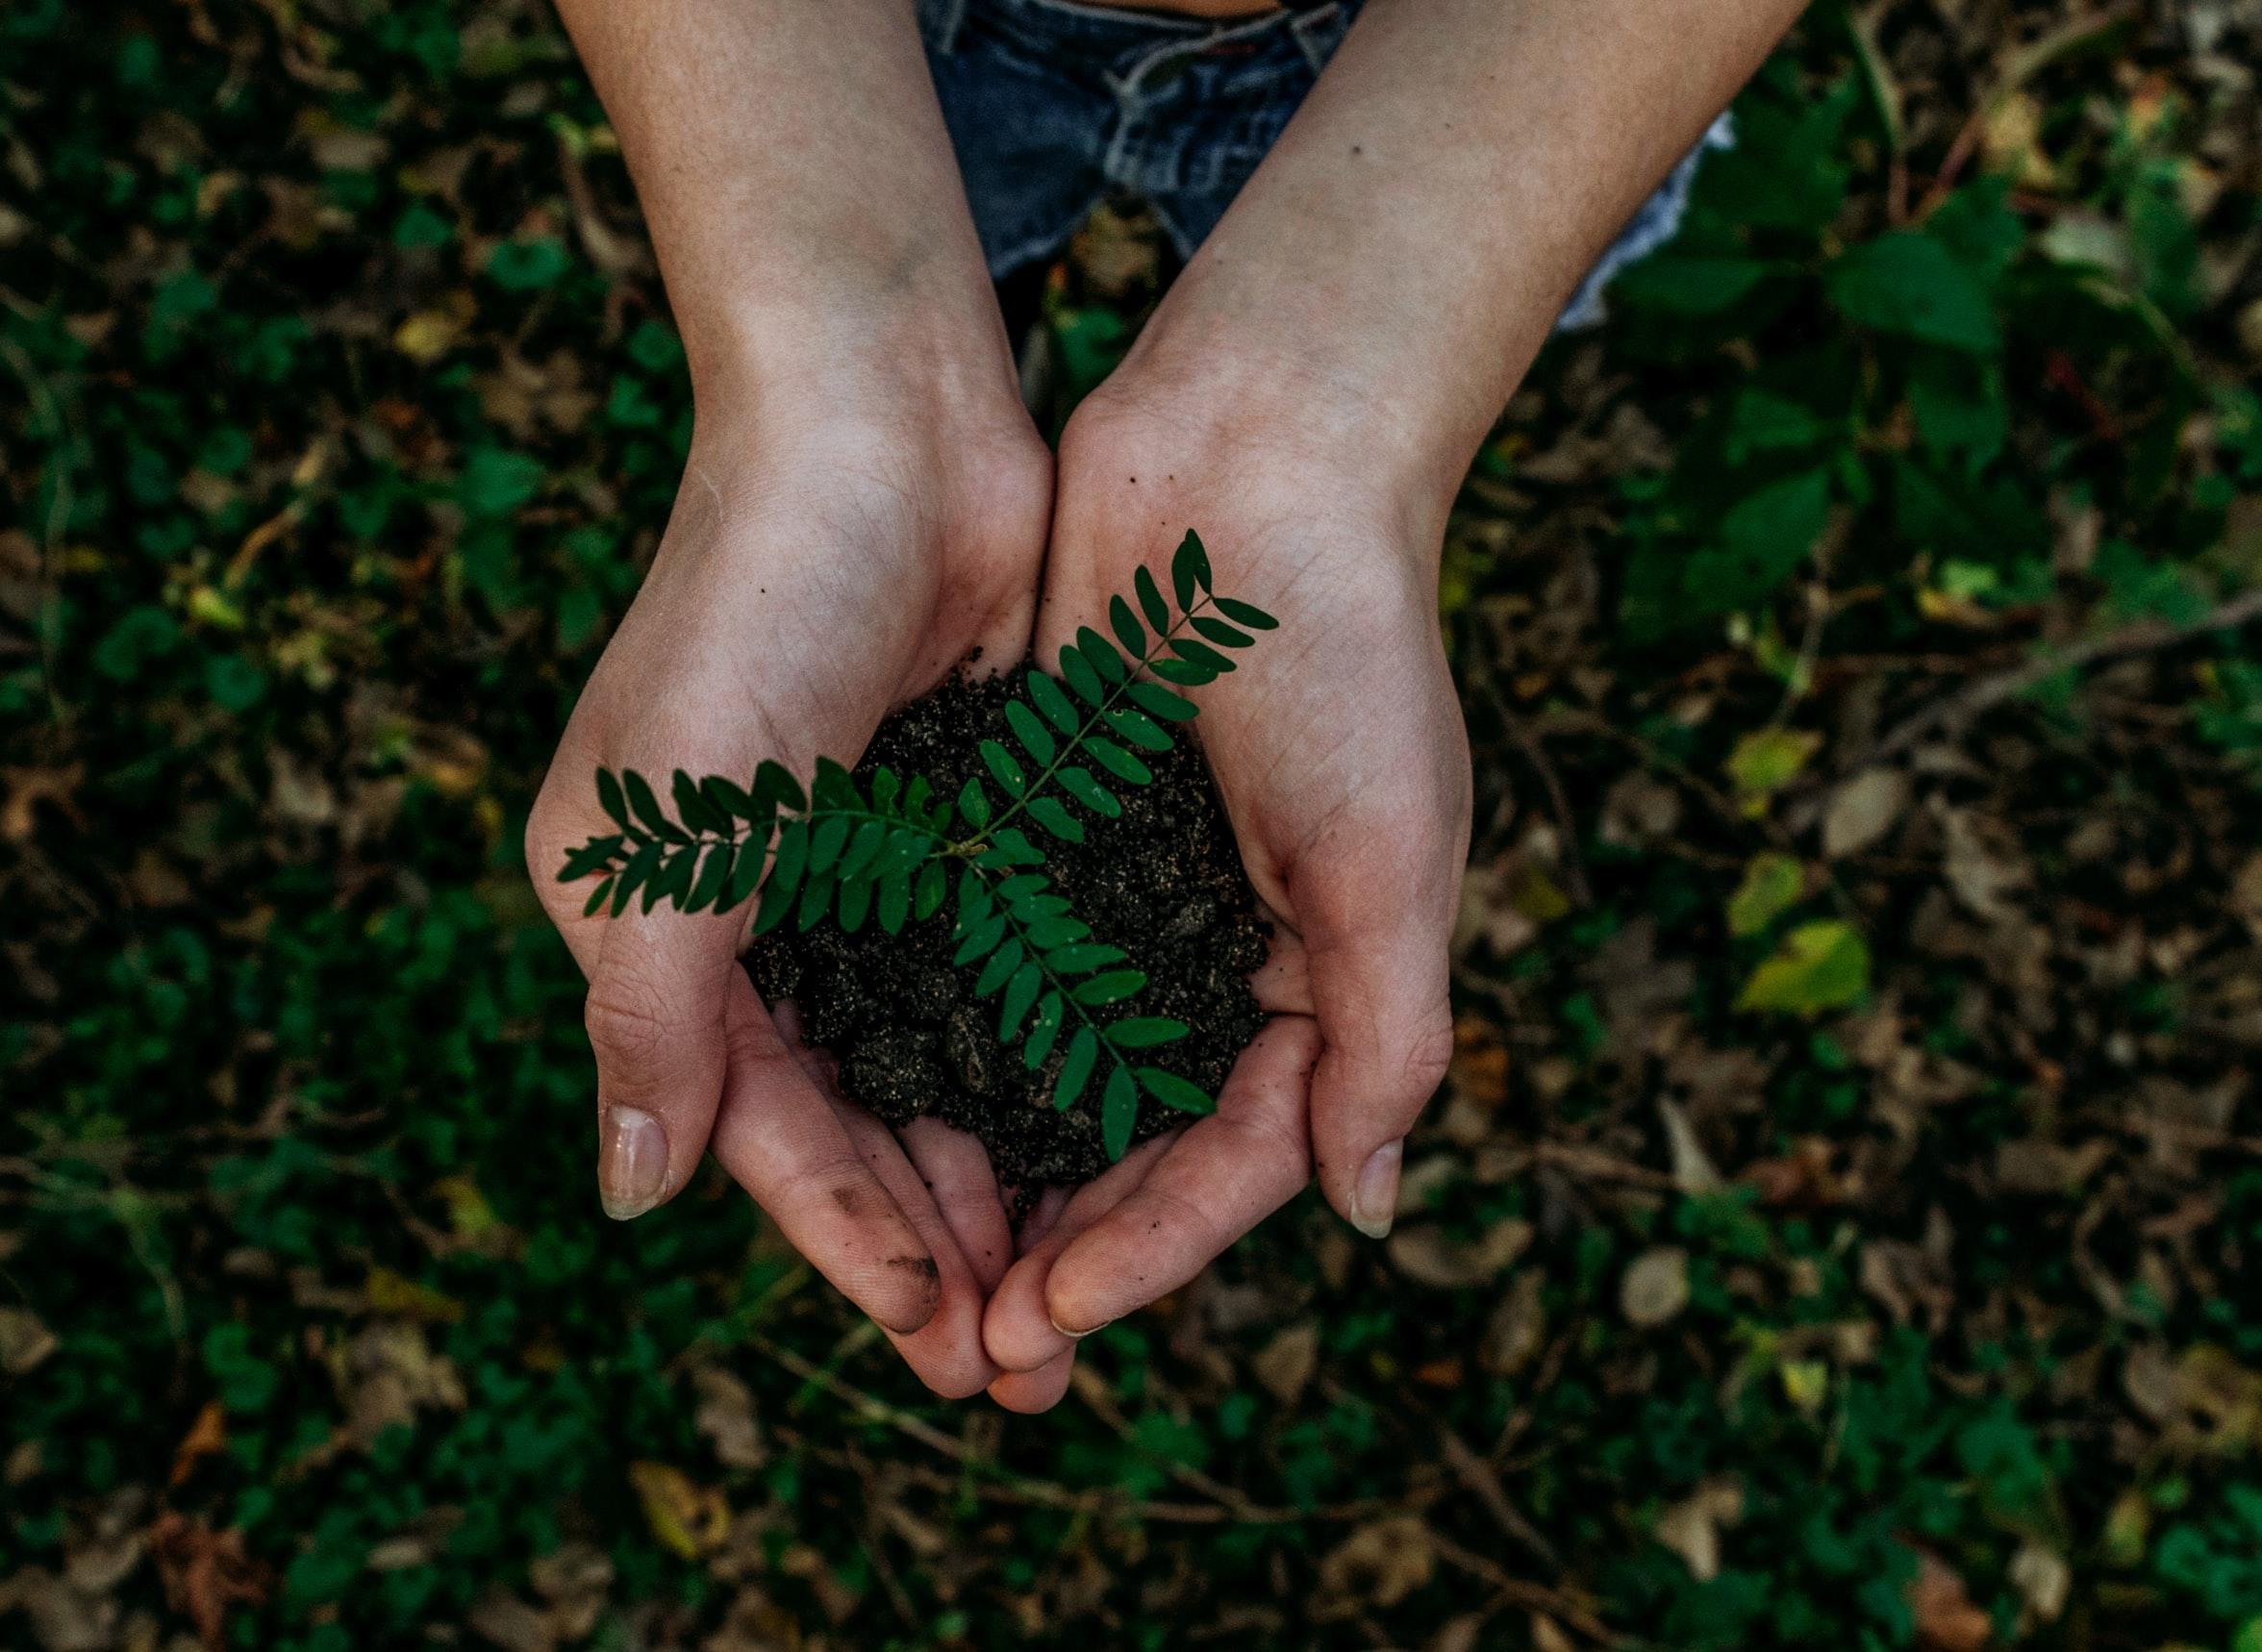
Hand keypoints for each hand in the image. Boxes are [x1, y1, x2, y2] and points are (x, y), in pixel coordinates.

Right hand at [526, 377, 1047, 1397]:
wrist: (882, 416)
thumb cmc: (753, 608)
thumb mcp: (672, 830)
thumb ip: (652, 1018)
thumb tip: (631, 1199)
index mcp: (659, 924)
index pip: (759, 1126)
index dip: (847, 1241)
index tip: (939, 1341)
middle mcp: (756, 913)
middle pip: (853, 1119)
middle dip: (932, 1242)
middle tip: (1025, 1364)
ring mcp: (864, 869)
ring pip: (935, 1066)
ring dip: (996, 1175)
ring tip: (1074, 1286)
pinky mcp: (960, 821)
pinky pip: (1002, 977)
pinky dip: (1043, 1063)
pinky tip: (1107, 1139)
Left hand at [980, 372, 1468, 1407]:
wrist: (1255, 455)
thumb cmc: (1347, 652)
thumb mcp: (1392, 857)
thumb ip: (1386, 1037)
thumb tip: (1365, 1211)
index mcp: (1314, 979)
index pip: (1230, 1160)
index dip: (1147, 1250)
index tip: (1049, 1318)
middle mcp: (1210, 956)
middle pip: (1127, 1146)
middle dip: (1056, 1252)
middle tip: (970, 1353)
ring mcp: (1116, 896)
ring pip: (1041, 1077)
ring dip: (985, 1178)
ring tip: (911, 1274)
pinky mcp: (1033, 829)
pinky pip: (980, 966)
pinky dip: (937, 1045)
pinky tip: (870, 1112)